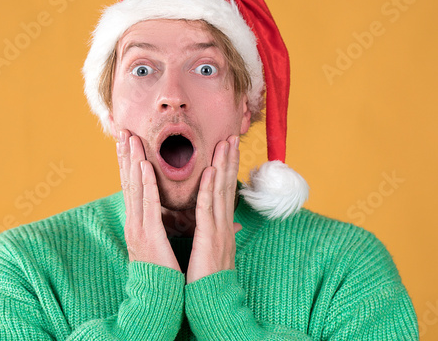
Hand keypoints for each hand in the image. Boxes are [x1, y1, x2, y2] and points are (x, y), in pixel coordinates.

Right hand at [117, 130, 180, 271]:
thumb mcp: (158, 240)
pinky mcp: (147, 233)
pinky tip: (143, 165)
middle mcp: (133, 219)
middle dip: (126, 155)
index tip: (129, 142)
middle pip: (128, 181)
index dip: (129, 162)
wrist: (156, 296)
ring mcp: (138, 225)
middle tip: (123, 131)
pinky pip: (147, 203)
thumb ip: (159, 222)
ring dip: (132, 160)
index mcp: (138, 220)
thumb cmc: (161, 269)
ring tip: (131, 138)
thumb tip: (162, 209)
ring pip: (134, 187)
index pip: (132, 185)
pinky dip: (145, 182)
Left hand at [186, 135, 241, 283]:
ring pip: (221, 191)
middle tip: (231, 136)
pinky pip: (209, 208)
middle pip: (228, 185)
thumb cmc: (209, 278)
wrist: (214, 303)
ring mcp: (219, 230)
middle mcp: (224, 224)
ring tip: (225, 143)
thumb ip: (219, 233)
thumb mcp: (214, 251)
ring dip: (223, 165)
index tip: (228, 149)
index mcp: (222, 225)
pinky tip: (211, 171)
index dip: (228, 168)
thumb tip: (228, 225)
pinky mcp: (209, 238)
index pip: (226, 191)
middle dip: (230, 159)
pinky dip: (210, 188)